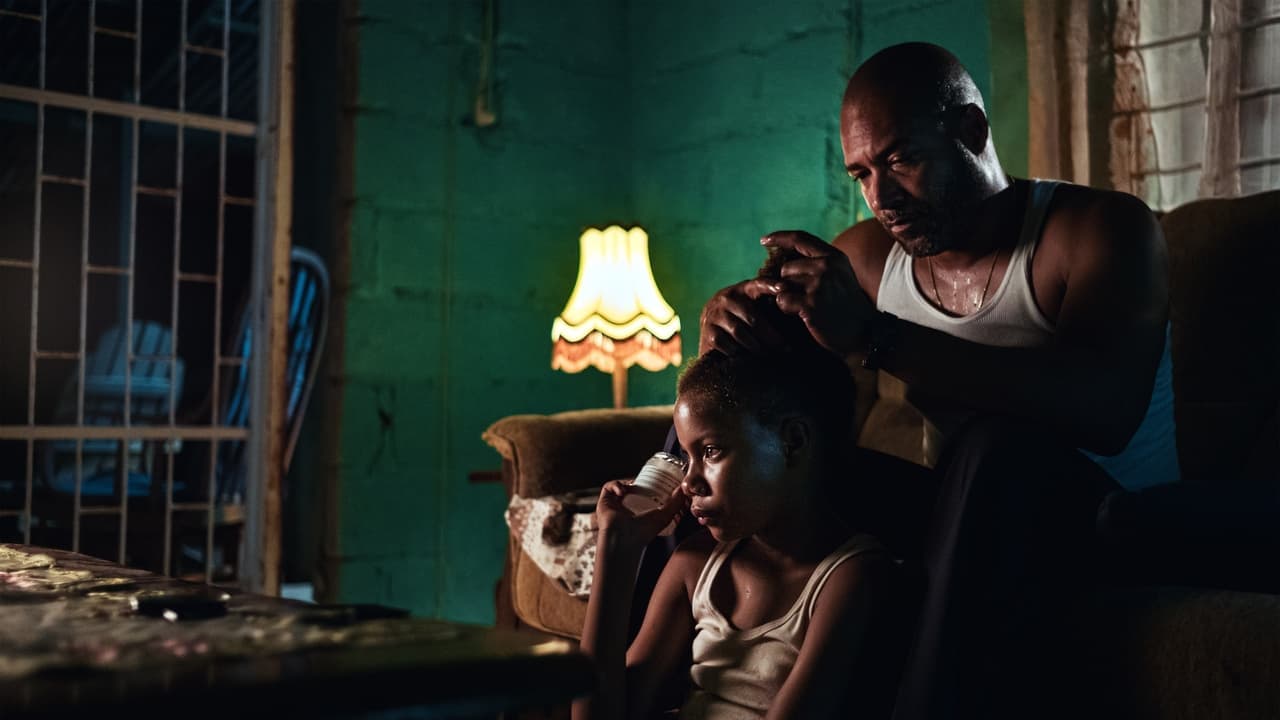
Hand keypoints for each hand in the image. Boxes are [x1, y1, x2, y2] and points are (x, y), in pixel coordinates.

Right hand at [595, 481, 686, 555]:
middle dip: (638, 482)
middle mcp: (624, 509)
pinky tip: (623, 491)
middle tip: (647, 478)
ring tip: (634, 485)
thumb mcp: (664, 516)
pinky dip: (616, 485)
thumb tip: (683, 489)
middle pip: (631, 490)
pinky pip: (608, 487)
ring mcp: (613, 505)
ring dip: (627, 483)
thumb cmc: (643, 533)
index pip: (642, 496)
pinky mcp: (604, 502)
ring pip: (619, 487)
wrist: (623, 539)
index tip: (657, 480)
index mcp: (638, 513)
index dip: (648, 487)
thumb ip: (675, 504)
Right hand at [699, 278, 786, 355]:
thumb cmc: (741, 320)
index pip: (757, 284)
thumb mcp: (752, 307)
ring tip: (768, 355)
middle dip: (771, 336)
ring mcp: (715, 314)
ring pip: (740, 332)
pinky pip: (726, 344)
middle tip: (785, 349)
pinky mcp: (708, 331)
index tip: (784, 288)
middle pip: (752, 317)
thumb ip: (767, 307)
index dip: (770, 285)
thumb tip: (796, 314)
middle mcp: (727, 298)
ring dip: (757, 347)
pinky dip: (737, 352)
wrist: (709, 330)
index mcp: (742, 290)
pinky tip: (744, 357)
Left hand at [762, 230, 876, 354]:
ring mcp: (819, 285)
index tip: (764, 240)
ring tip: (806, 306)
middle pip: (787, 268)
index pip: (800, 238)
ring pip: (783, 284)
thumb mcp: (840, 275)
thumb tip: (787, 258)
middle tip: (804, 298)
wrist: (864, 332)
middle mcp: (827, 267)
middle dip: (788, 283)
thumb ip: (819, 262)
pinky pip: (782, 300)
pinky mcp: (811, 304)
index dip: (779, 238)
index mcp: (834, 256)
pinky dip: (786, 309)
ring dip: (788, 296)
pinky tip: (802, 314)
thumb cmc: (847, 305)